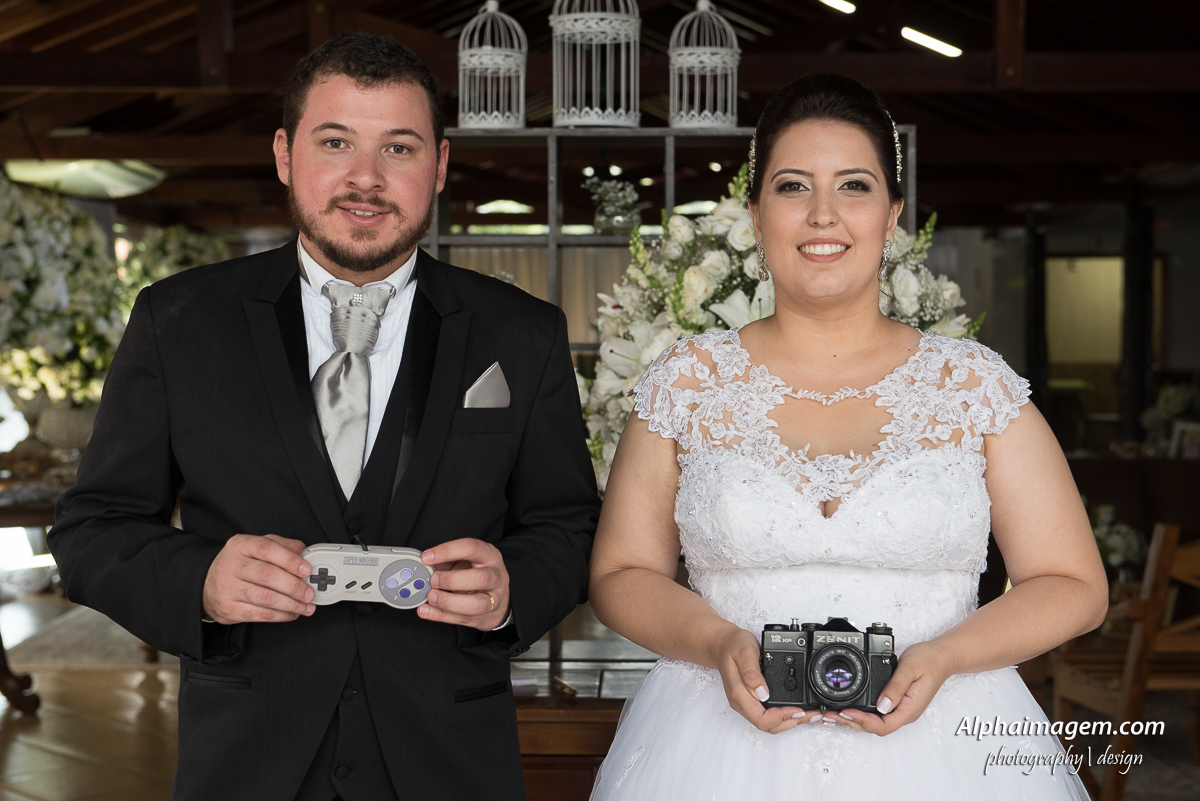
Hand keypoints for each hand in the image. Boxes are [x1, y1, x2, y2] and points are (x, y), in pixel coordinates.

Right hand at [201, 534, 314, 624]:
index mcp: (240, 545)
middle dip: (294, 586)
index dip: (289, 560)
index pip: (266, 549)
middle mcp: (231, 565)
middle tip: (310, 593)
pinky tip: (292, 613)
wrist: (207, 584)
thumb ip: (281, 545)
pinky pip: (259, 615)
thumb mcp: (256, 546)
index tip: (306, 569)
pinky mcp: (229, 609)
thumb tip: (304, 552)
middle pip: (267, 575)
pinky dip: (280, 615)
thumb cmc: (239, 563)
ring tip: (306, 606)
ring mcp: (228, 588)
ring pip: (265, 598)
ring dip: (291, 604)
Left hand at [419, 538, 510, 630]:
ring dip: (449, 602)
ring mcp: (495, 598)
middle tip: (432, 580)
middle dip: (451, 580)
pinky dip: (442, 616)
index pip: (471, 548)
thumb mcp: (464, 560)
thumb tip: (423, 566)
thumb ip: (445, 562)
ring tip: (431, 597)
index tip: (426, 558)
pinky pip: (465, 619)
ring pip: (477, 604)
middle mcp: (496, 576)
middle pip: (480, 578)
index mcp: (489, 555)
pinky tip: (428, 611)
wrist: (497, 594)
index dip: (446, 552)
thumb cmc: (476, 573)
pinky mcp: (487, 617)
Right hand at [709, 624, 817, 733]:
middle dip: (792, 722)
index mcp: (739, 694)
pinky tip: (796, 710)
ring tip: (809, 714)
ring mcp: (746, 704)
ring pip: (770, 724)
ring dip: (790, 722)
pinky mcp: (752, 701)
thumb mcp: (744, 652)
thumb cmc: (733, 646)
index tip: (798, 709)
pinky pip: (769, 716)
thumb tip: (761, 692)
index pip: (761, 718)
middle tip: (812, 713)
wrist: (723, 645)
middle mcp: (742, 703)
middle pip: (768, 726)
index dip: (782, 717)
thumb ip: (751, 672)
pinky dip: (785, 716)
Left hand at [822, 640, 954, 735]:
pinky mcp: (897, 703)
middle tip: (830, 715)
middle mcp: (904, 713)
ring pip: (874, 722)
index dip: (862, 721)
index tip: (845, 712)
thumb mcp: (910, 669)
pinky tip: (849, 708)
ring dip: (853, 720)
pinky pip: (877, 713)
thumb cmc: (929, 660)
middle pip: (875, 728)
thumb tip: (882, 705)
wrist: (942, 656)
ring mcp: (901, 709)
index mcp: (909, 709)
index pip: (883, 726)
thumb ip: (896, 687)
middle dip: (851, 723)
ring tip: (833, 715)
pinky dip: (861, 712)